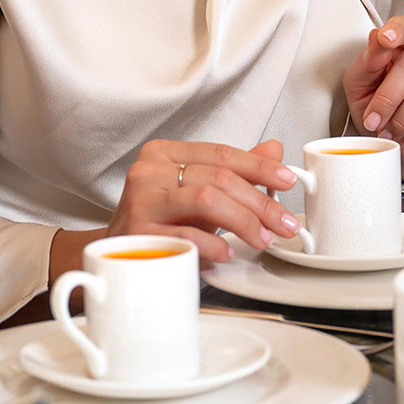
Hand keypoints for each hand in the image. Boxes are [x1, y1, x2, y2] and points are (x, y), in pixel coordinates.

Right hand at [102, 139, 301, 262]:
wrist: (116, 254)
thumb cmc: (159, 222)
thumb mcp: (198, 192)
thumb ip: (234, 172)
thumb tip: (274, 149)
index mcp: (164, 153)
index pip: (221, 152)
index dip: (259, 166)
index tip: (287, 180)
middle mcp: (149, 170)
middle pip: (219, 177)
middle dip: (260, 202)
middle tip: (284, 223)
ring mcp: (141, 200)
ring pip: (206, 198)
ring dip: (244, 221)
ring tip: (263, 239)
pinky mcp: (138, 232)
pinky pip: (187, 234)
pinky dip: (214, 245)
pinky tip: (227, 252)